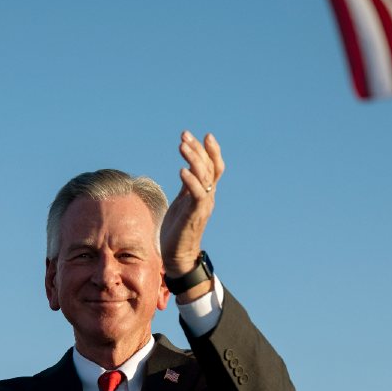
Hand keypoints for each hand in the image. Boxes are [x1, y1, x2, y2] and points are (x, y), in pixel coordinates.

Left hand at [159, 131, 224, 278]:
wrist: (178, 255)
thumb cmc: (178, 229)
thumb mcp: (182, 202)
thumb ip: (187, 186)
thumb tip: (187, 169)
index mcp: (206, 193)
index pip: (213, 167)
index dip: (210, 151)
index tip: (203, 135)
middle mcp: (208, 197)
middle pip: (210, 167)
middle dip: (198, 149)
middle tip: (185, 135)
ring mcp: (203, 205)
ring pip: (204, 177)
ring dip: (193, 159)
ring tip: (182, 145)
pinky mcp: (194, 214)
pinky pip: (197, 194)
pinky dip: (190, 181)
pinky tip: (181, 170)